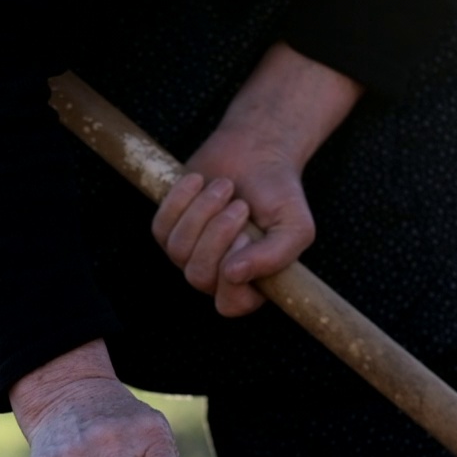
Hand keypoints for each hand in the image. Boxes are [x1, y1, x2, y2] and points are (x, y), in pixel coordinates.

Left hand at [150, 42, 362, 317]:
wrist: (257, 152)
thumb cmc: (279, 193)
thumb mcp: (295, 227)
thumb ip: (275, 257)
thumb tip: (233, 274)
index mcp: (249, 284)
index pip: (229, 304)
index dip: (233, 272)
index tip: (249, 234)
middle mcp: (216, 275)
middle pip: (199, 276)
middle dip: (218, 233)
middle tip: (240, 205)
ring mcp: (189, 254)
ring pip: (179, 250)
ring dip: (203, 211)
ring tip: (225, 187)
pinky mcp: (168, 228)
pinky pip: (162, 227)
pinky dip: (181, 198)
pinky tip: (200, 181)